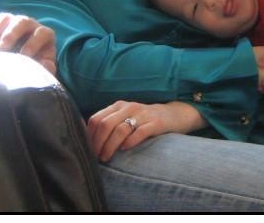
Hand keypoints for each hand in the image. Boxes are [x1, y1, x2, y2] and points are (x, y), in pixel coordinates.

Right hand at [0, 12, 56, 75]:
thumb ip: (47, 67)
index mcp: (45, 34)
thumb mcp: (43, 67)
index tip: (23, 56)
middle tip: (2, 49)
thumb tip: (45, 65)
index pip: (43, 33)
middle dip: (12, 34)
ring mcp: (13, 22)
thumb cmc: (36, 64)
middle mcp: (30, 25)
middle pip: (24, 21)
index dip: (34, 43)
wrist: (21, 63)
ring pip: (6, 18)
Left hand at [87, 100, 207, 161]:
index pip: (96, 119)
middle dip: (98, 143)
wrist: (175, 115)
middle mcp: (130, 107)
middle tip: (97, 157)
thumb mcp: (126, 117)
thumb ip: (110, 124)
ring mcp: (144, 114)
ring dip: (110, 146)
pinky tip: (125, 149)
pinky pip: (140, 132)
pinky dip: (130, 142)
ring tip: (107, 158)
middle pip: (106, 125)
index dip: (89, 136)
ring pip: (120, 129)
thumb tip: (88, 141)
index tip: (88, 151)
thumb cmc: (146, 120)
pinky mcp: (157, 123)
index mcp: (119, 106)